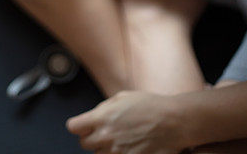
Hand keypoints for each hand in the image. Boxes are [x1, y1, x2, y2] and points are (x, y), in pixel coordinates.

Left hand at [66, 90, 186, 153]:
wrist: (172, 122)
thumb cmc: (150, 106)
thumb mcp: (122, 97)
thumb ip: (103, 108)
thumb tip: (94, 116)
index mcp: (102, 117)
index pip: (74, 127)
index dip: (78, 126)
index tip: (83, 125)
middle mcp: (107, 137)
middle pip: (84, 144)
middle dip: (91, 138)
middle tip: (104, 132)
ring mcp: (117, 152)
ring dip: (105, 149)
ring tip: (120, 139)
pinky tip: (128, 147)